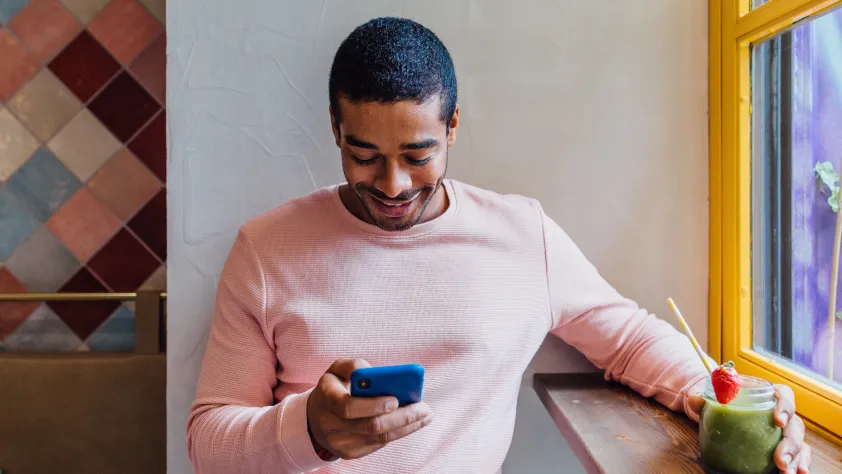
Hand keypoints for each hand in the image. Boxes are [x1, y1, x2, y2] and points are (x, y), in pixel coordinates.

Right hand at [306, 359, 432, 459]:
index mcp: (326, 399)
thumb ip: (353, 365)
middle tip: (423, 408)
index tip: (395, 399)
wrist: (315, 417)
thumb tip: (374, 372)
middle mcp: (330, 425)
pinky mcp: (350, 453)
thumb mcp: (336, 370)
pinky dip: (399, 433)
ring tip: (425, 415)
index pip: (348, 407)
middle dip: (401, 417)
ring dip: (406, 426)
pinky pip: (379, 444)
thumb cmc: (333, 388)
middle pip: (371, 426)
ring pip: (380, 438)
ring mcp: (340, 443)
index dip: (373, 405)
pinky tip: (413, 423)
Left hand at [688, 384, 810, 473]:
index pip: (784, 394)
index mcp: (768, 395)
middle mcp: (782, 414)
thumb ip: (702, 401)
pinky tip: (797, 473)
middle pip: (795, 424)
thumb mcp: (712, 401)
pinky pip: (799, 455)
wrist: (723, 417)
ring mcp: (785, 432)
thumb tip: (695, 400)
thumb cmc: (724, 406)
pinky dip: (800, 464)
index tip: (778, 420)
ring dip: (796, 458)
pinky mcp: (784, 447)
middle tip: (780, 459)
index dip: (785, 405)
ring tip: (787, 472)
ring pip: (799, 443)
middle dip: (790, 443)